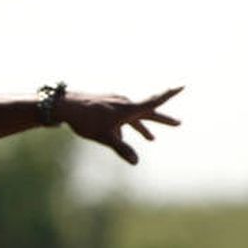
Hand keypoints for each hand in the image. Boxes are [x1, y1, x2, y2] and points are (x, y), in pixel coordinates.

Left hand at [57, 86, 182, 163]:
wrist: (65, 106)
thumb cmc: (85, 120)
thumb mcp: (105, 137)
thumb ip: (121, 149)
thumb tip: (136, 162)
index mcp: (128, 108)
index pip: (154, 101)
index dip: (169, 94)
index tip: (183, 85)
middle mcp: (125, 103)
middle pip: (148, 112)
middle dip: (162, 120)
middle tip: (178, 123)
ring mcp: (115, 104)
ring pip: (134, 116)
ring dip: (142, 127)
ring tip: (151, 139)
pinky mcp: (106, 106)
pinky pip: (120, 117)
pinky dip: (125, 127)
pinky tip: (119, 138)